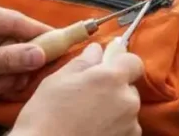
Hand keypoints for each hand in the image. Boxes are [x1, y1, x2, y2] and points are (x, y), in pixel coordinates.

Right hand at [9, 42, 144, 135]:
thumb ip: (83, 62)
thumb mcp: (57, 81)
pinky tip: (91, 131)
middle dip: (113, 88)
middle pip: (128, 87)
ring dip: (113, 110)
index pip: (133, 61)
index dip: (120, 62)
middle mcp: (128, 101)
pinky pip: (126, 129)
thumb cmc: (45, 118)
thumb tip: (97, 50)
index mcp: (111, 78)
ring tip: (86, 118)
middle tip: (87, 96)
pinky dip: (114, 128)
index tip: (106, 66)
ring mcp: (130, 126)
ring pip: (127, 110)